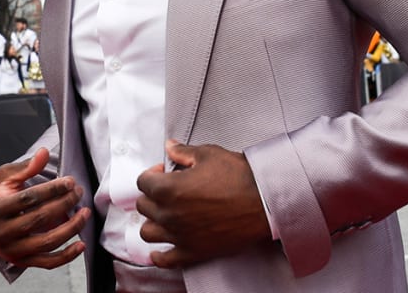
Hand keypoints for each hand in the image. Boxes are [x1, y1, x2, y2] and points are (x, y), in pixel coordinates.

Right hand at [0, 147, 90, 269]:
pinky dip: (67, 256)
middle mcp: (0, 233)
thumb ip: (25, 167)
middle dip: (64, 204)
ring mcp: (11, 250)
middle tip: (78, 192)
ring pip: (46, 242)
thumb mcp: (4, 177)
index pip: (27, 199)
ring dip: (71, 228)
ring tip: (85, 213)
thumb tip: (44, 153)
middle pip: (39, 219)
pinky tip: (82, 244)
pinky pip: (47, 262)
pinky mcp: (22, 261)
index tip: (69, 181)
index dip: (51, 189)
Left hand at [136, 140, 271, 268]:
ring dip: (153, 222)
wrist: (264, 203)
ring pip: (148, 232)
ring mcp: (179, 236)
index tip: (165, 172)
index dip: (153, 173)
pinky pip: (165, 260)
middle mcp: (169, 214)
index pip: (143, 182)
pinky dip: (159, 256)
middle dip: (152, 195)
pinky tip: (160, 250)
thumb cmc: (239, 177)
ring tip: (165, 215)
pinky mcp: (193, 252)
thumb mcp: (209, 155)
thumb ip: (183, 152)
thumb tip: (170, 146)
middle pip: (144, 206)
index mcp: (169, 189)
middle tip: (167, 190)